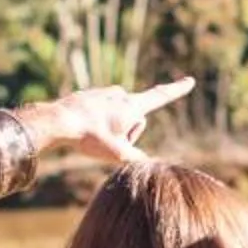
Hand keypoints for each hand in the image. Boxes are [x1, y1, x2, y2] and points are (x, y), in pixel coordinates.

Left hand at [28, 77, 194, 162]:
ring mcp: (104, 92)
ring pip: (117, 116)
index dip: (176, 91)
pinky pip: (100, 113)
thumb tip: (151, 166)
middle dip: (128, 133)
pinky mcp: (89, 95)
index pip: (160, 97)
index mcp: (132, 106)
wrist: (58, 121)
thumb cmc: (90, 137)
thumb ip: (138, 160)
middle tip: (110, 143)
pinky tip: (84, 130)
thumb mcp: (118, 155)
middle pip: (135, 119)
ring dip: (111, 128)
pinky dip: (96, 123)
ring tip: (94, 136)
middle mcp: (120, 94)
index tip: (189, 81)